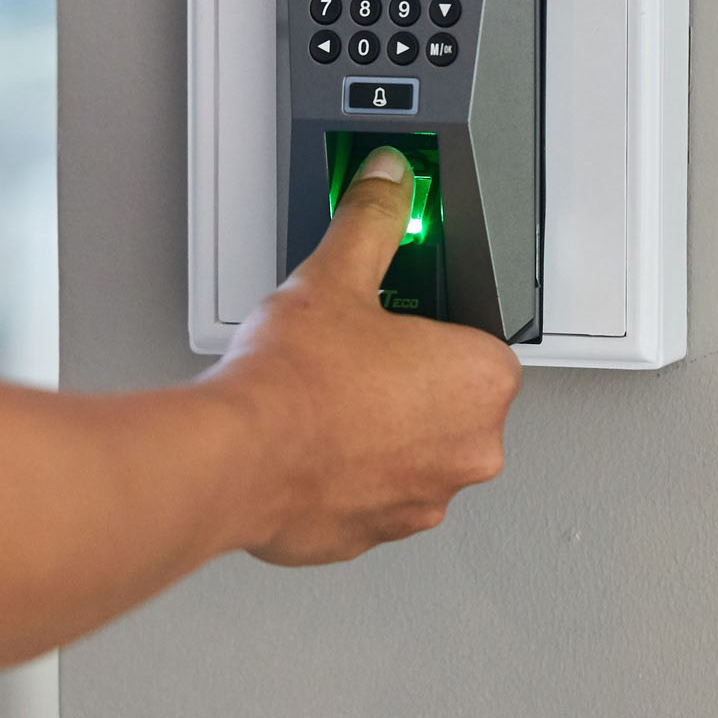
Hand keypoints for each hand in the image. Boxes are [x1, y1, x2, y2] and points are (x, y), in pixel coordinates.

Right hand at [209, 147, 523, 565]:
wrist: (235, 459)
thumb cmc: (294, 382)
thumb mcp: (336, 274)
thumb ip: (373, 221)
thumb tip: (387, 183)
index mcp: (481, 381)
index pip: (476, 341)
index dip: (428, 328)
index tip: (393, 324)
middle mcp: (469, 449)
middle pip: (447, 400)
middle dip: (404, 380)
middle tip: (350, 357)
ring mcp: (423, 500)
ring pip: (411, 451)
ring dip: (378, 430)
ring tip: (324, 399)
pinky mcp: (375, 534)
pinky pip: (372, 492)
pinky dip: (346, 472)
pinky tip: (307, 442)